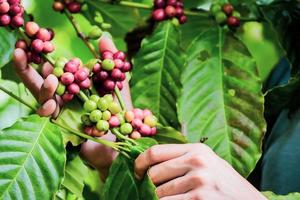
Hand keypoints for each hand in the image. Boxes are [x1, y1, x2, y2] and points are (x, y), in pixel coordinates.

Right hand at [13, 34, 132, 180]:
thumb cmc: (120, 114)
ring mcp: (61, 114)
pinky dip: (47, 110)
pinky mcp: (61, 129)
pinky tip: (50, 106)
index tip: (37, 41)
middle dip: (28, 67)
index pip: (55, 69)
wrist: (123, 143)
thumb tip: (103, 36)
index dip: (44, 56)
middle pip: (42, 82)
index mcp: (75, 87)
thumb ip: (110, 62)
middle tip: (20, 51)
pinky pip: (49, 119)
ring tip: (51, 79)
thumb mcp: (117, 85)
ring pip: (43, 99)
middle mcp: (64, 98)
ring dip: (43, 88)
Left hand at [135, 144, 266, 199]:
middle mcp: (197, 161)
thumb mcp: (207, 163)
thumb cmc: (224, 184)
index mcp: (196, 149)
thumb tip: (149, 164)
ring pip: (159, 193)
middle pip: (154, 174)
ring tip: (166, 199)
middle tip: (150, 192)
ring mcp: (199, 181)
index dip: (139, 163)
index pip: (154, 152)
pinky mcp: (200, 198)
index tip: (137, 174)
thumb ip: (182, 160)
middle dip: (148, 186)